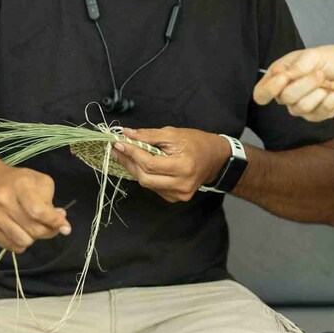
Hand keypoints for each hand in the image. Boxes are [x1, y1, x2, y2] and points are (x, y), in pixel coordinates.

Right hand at [0, 162, 71, 252]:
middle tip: (50, 226)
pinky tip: (20, 230)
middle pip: (33, 229)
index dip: (54, 222)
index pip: (38, 211)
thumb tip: (60, 221)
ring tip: (32, 226)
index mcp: (19, 185)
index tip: (65, 227)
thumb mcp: (37, 181)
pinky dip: (21, 242)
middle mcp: (3, 200)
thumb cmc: (15, 181)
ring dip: (33, 238)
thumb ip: (50, 200)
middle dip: (48, 231)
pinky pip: (12, 247)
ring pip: (23, 241)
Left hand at [112, 127, 229, 201]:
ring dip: (134, 169)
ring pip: (147, 184)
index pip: (149, 163)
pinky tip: (141, 165)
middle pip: (145, 177)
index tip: (119, 142)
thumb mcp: (173, 134)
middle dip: (129, 162)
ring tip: (126, 155)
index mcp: (183, 167)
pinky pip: (154, 188)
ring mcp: (179, 194)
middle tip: (118, 149)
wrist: (215, 159)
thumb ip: (149, 135)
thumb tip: (126, 134)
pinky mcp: (175, 198)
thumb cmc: (196, 143)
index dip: (132, 153)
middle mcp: (181, 185)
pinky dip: (145, 176)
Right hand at [253, 45, 333, 121]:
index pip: (261, 93)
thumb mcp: (313, 55)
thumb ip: (298, 65)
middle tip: (319, 73)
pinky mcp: (315, 115)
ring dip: (321, 90)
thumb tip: (281, 75)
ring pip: (302, 106)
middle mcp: (285, 95)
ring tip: (331, 79)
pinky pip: (322, 111)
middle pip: (285, 98)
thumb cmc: (329, 60)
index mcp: (278, 77)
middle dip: (306, 84)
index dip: (269, 89)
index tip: (285, 77)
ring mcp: (299, 107)